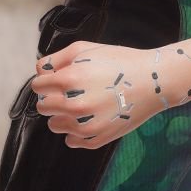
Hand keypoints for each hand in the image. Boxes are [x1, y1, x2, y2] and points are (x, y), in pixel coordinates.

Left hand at [30, 41, 161, 149]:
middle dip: (53, 97)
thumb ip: (56, 59)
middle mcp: (74, 105)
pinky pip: (72, 141)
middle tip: (72, 90)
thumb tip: (40, 73)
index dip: (48, 80)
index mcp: (69, 80)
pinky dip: (76, 131)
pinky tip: (90, 117)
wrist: (153, 81)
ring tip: (83, 103)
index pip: (37, 86)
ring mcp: (85, 126)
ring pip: (54, 125)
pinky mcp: (97, 139)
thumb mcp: (85, 48)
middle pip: (43, 107)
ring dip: (62, 115)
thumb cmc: (119, 61)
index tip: (60, 78)